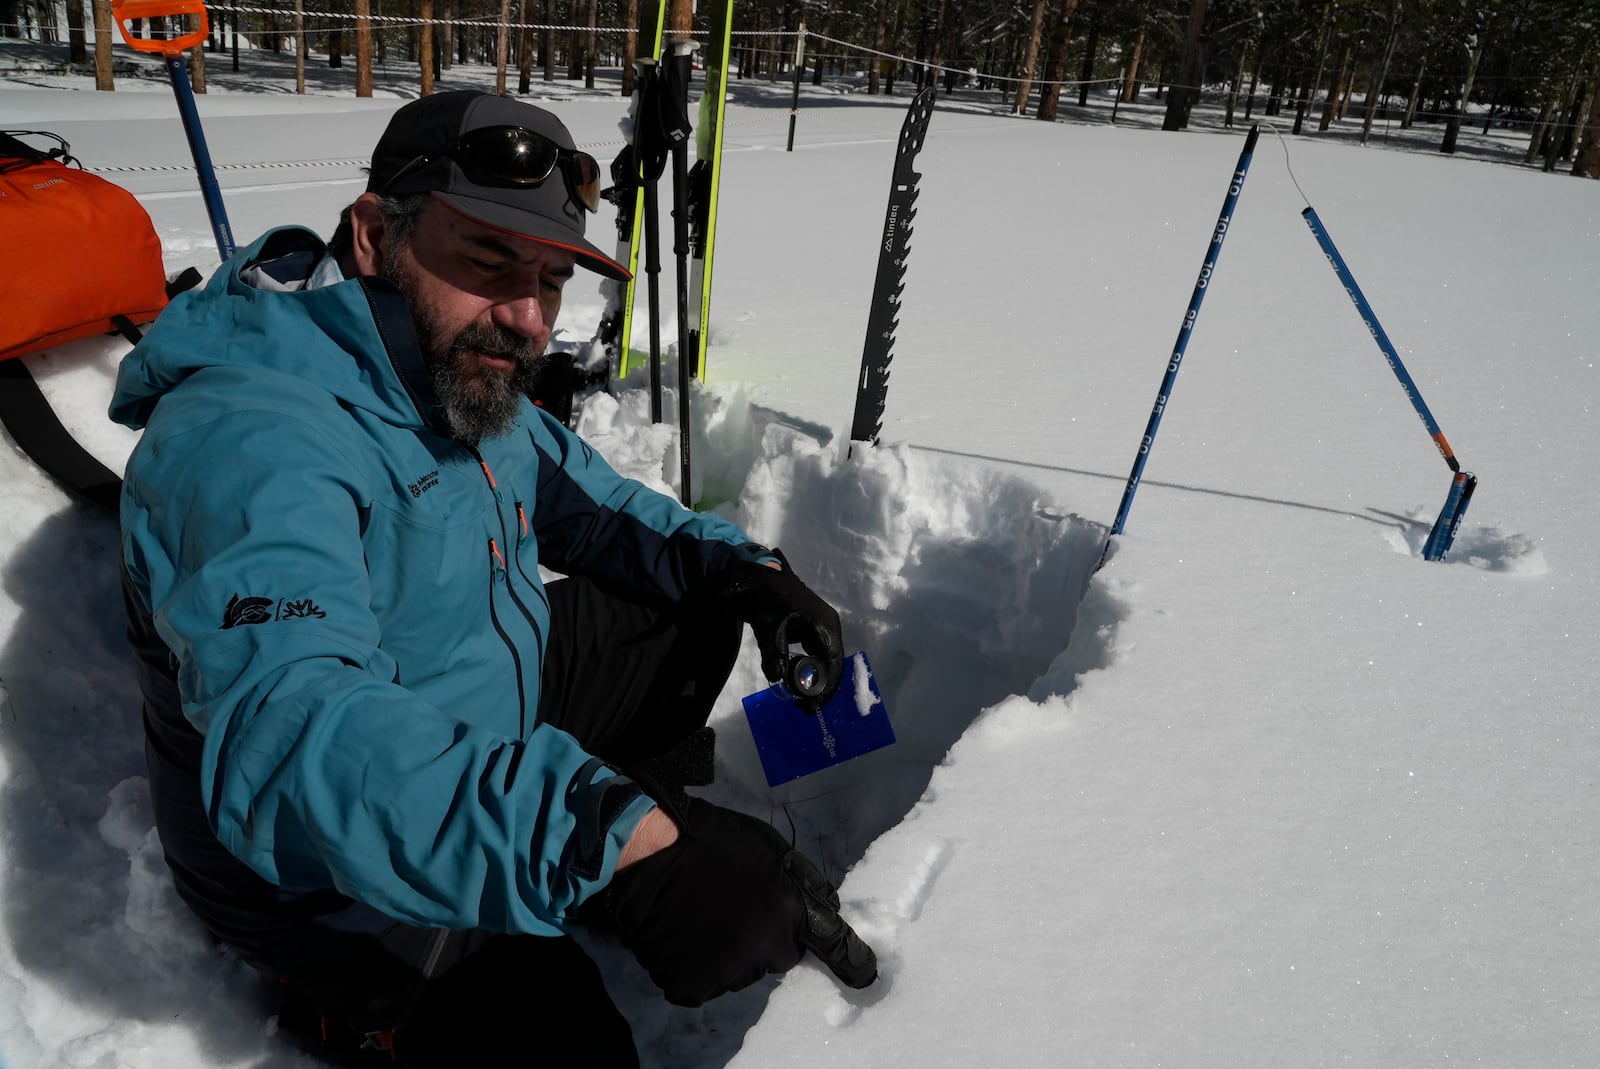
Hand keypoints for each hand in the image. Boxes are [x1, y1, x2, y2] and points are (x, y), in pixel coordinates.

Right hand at [594, 796, 876, 1006]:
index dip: (851, 962)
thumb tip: (828, 911)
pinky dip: (697, 965)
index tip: (866, 976)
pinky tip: (684, 934)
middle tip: (734, 905)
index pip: (833, 946)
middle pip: (778, 956)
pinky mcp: (692, 987)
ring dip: (730, 951)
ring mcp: (726, 972)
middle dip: (765, 937)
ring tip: (705, 915)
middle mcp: (764, 948)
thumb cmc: (713, 840)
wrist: (649, 853)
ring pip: (741, 970)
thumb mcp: (771, 847)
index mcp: (788, 910)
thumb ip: (803, 884)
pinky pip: (705, 983)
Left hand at [715, 550, 844, 712]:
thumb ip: (773, 655)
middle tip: (806, 707)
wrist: (757, 575)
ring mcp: (823, 624)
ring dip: (816, 678)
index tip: (811, 706)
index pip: (834, 663)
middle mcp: (830, 625)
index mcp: (825, 625)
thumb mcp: (768, 630)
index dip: (825, 688)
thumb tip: (777, 678)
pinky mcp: (813, 625)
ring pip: (826, 658)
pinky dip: (811, 667)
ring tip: (802, 698)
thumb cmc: (767, 600)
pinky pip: (818, 651)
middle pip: (833, 663)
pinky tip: (798, 679)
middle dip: (821, 687)